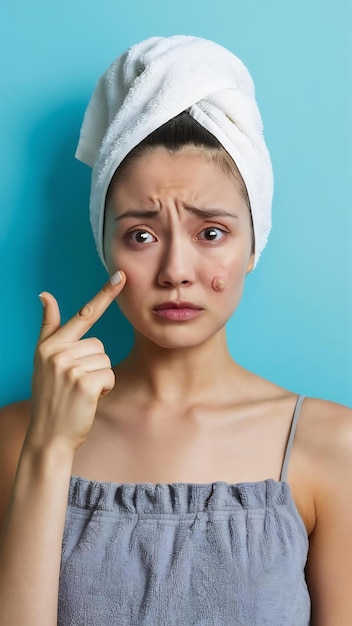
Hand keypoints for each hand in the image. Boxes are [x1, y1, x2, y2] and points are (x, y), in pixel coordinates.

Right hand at [28, 271, 125, 452]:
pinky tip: (88, 399)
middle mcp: (57, 353)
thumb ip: (49, 328)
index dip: (104, 294)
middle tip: (76, 384)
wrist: (49, 435)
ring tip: (80, 391)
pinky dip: (104, 388)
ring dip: (100, 377)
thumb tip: (44, 294)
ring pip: (106, 360)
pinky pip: (109, 375)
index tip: (120, 275)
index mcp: (49, 345)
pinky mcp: (84, 383)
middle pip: (99, 344)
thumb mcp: (43, 361)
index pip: (82, 314)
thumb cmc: (51, 397)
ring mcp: (69, 368)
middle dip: (94, 364)